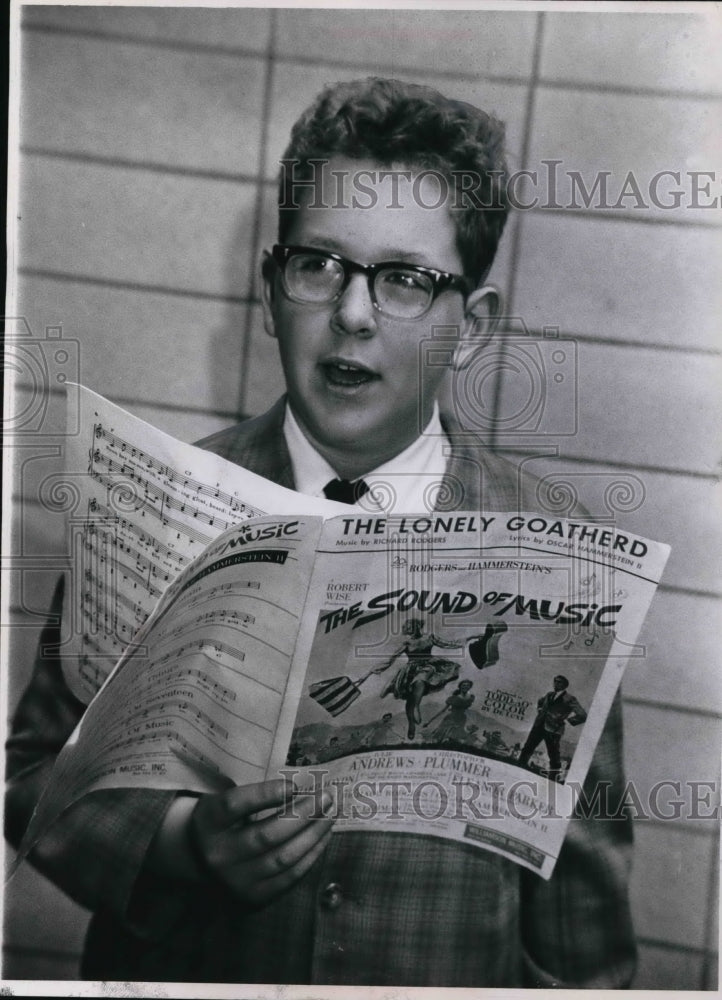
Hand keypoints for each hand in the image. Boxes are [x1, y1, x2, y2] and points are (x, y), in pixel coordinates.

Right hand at [188, 778, 333, 904]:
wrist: (200, 864)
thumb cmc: (223, 822)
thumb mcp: (224, 800)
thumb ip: (254, 795)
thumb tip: (302, 788)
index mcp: (209, 822)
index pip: (236, 805)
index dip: (267, 794)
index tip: (295, 785)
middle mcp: (219, 854)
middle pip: (267, 834)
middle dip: (304, 814)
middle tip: (327, 796)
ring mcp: (236, 880)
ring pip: (283, 858)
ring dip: (313, 834)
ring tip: (330, 815)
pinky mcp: (253, 898)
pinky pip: (289, 877)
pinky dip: (311, 856)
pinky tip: (322, 838)